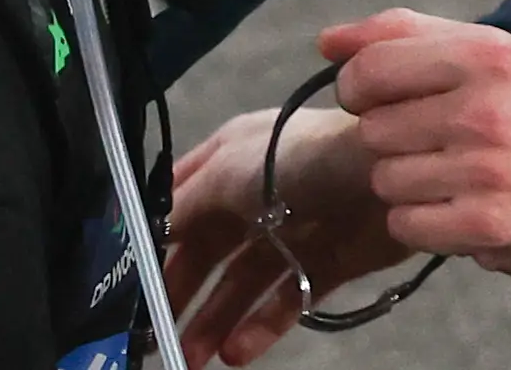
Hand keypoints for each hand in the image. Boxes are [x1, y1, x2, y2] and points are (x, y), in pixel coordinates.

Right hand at [166, 106, 407, 366]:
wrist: (382, 174)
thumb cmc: (296, 161)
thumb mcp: (228, 171)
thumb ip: (185, 205)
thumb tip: (152, 231)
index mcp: (230, 160)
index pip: (182, 202)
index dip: (157, 239)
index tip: (129, 280)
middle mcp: (255, 194)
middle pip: (209, 250)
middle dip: (183, 290)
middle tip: (156, 332)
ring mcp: (291, 231)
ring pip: (242, 282)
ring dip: (215, 318)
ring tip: (192, 356)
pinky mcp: (323, 263)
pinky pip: (284, 299)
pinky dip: (261, 326)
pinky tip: (238, 352)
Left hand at [326, 9, 510, 293]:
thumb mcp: (498, 54)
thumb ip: (409, 35)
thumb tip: (327, 41)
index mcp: (486, 55)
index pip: (368, 69)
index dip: (361, 89)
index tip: (385, 100)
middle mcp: (483, 109)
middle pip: (373, 130)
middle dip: (397, 139)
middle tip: (442, 142)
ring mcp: (484, 172)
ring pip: (385, 180)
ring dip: (411, 184)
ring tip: (459, 176)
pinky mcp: (486, 227)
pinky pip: (406, 224)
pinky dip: (425, 222)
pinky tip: (463, 209)